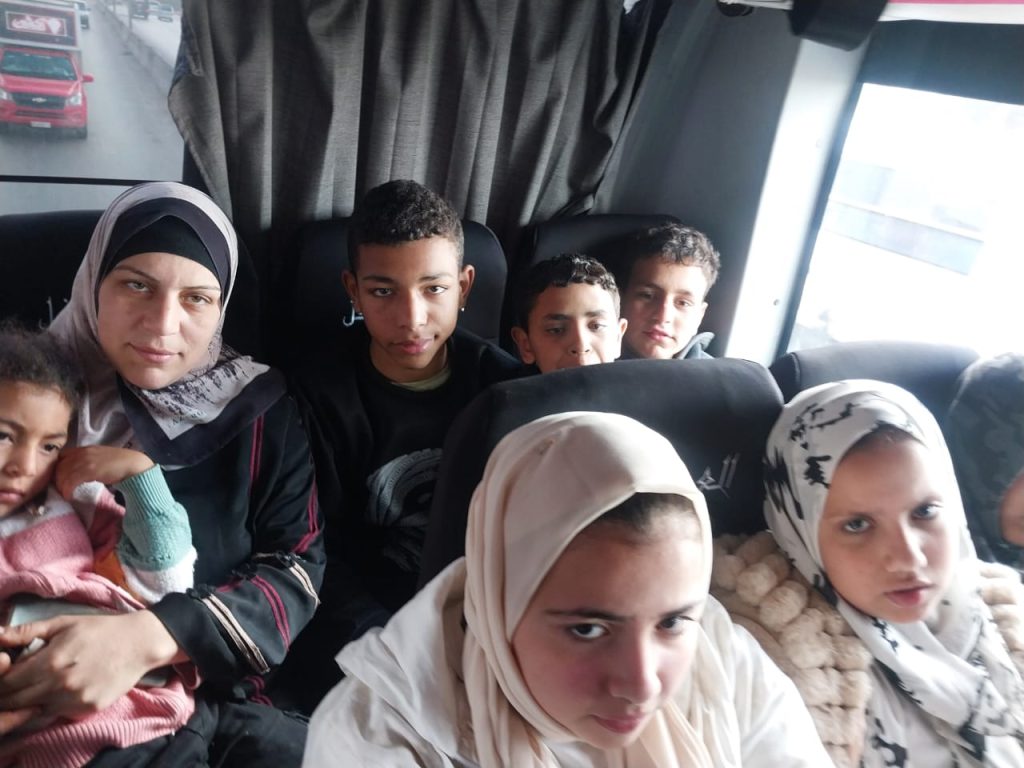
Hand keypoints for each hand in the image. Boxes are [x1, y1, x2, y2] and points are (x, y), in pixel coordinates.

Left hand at [0, 611, 184, 719]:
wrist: (139, 643)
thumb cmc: (100, 630)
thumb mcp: (63, 623)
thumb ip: (27, 631)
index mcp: (50, 661)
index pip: (7, 683)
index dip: (1, 682)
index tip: (5, 676)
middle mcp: (60, 685)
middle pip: (16, 702)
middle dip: (9, 695)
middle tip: (15, 685)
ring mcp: (74, 700)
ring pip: (35, 710)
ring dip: (30, 701)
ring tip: (39, 686)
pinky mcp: (87, 709)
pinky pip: (57, 713)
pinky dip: (52, 705)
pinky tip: (59, 690)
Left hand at [55, 446, 154, 497]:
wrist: (134, 465)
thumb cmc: (120, 463)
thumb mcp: (100, 458)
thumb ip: (89, 460)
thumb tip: (78, 472)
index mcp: (84, 448)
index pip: (61, 456)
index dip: (58, 468)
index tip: (60, 479)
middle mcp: (82, 453)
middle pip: (59, 466)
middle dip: (57, 479)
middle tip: (60, 490)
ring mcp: (85, 461)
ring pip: (62, 475)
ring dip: (61, 487)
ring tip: (65, 494)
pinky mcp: (89, 471)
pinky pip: (70, 482)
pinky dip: (67, 491)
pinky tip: (69, 496)